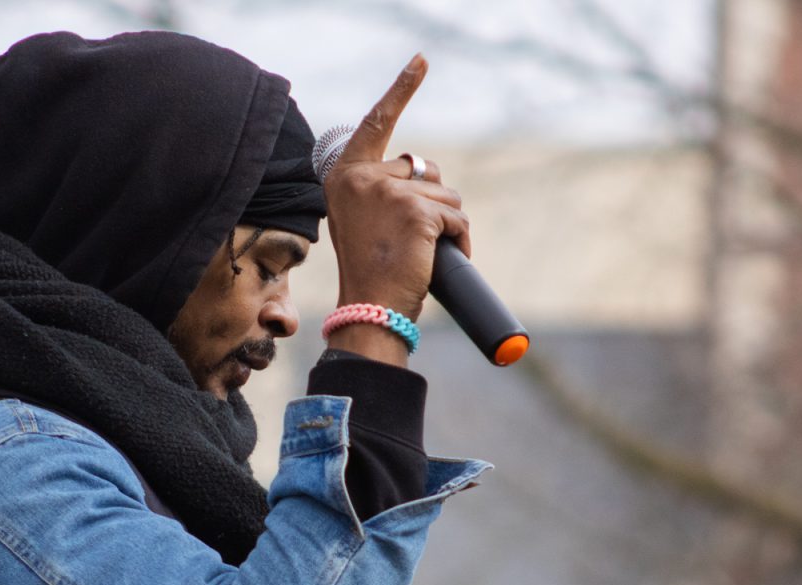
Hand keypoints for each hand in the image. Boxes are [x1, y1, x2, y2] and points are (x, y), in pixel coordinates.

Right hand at [324, 54, 470, 324]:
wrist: (369, 307)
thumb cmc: (370, 268)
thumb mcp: (365, 217)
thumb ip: (382, 187)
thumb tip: (423, 169)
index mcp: (344, 175)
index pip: (375, 123)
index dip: (400, 90)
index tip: (421, 60)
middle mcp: (362, 176)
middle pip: (423, 170)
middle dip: (431, 203)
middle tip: (409, 238)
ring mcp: (389, 191)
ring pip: (446, 196)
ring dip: (446, 226)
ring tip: (420, 253)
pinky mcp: (417, 210)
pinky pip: (456, 218)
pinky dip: (457, 240)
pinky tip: (436, 258)